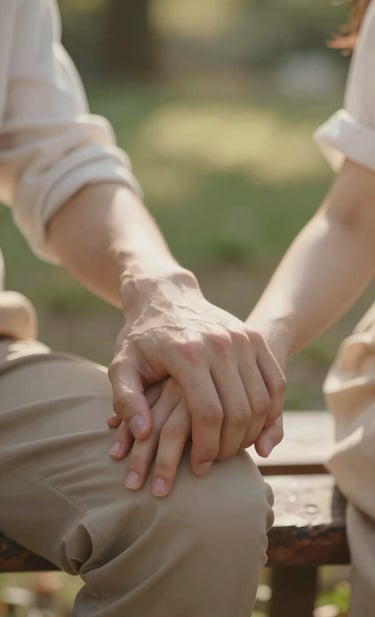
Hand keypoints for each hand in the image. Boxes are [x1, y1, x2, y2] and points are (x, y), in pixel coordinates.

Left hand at [108, 273, 285, 475]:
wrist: (167, 296)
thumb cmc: (141, 338)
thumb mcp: (121, 366)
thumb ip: (126, 400)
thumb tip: (143, 433)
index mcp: (187, 354)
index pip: (208, 413)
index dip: (207, 447)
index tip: (199, 466)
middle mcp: (220, 344)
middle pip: (239, 411)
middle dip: (230, 446)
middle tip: (217, 461)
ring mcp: (242, 339)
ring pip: (262, 400)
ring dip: (252, 432)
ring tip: (233, 447)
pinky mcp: (255, 338)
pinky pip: (276, 383)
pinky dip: (272, 411)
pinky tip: (256, 428)